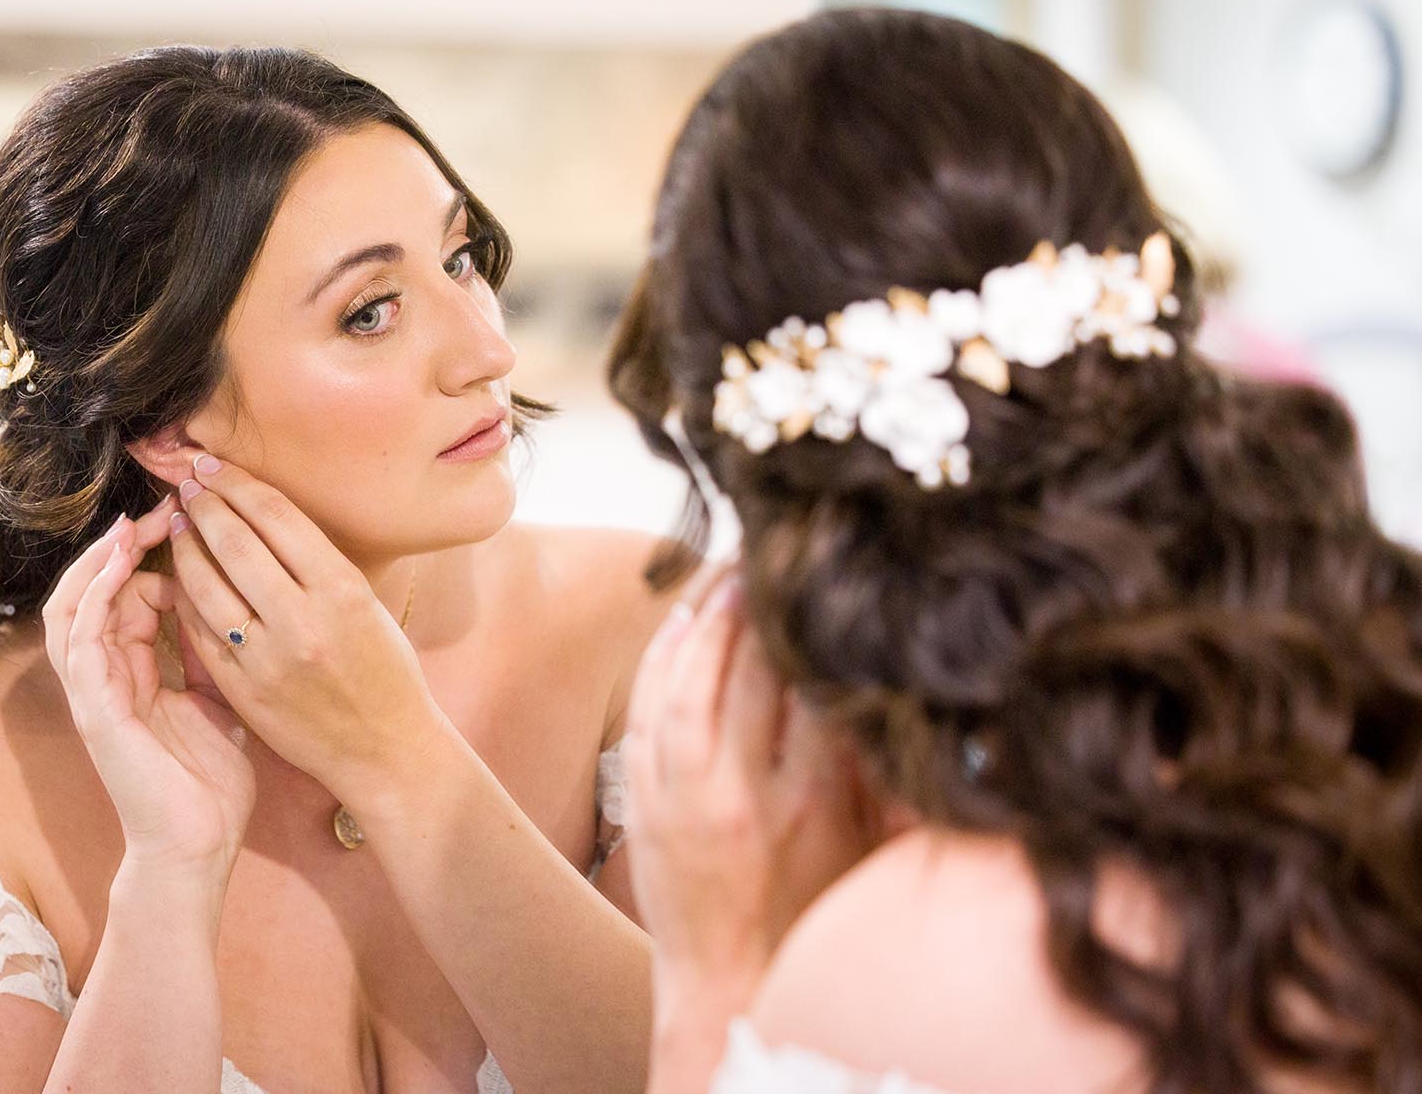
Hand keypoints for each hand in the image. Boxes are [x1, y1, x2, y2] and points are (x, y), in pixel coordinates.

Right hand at [42, 496, 256, 895]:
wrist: (199, 849)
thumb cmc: (210, 785)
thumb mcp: (219, 700)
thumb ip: (212, 655)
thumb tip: (229, 603)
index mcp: (133, 676)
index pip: (128, 599)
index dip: (151, 559)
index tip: (189, 523)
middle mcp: (105, 679)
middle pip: (95, 593)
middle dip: (122, 547)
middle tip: (162, 509)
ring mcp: (93, 694)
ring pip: (73, 607)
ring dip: (99, 562)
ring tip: (130, 524)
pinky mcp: (93, 709)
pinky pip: (80, 639)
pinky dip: (94, 596)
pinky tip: (117, 564)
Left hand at [165, 455, 444, 808]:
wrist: (386, 750)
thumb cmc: (385, 671)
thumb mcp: (367, 604)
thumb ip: (318, 563)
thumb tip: (263, 515)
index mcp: (342, 589)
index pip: (276, 516)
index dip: (237, 483)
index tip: (213, 466)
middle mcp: (303, 620)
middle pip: (236, 542)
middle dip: (204, 504)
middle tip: (187, 484)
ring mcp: (268, 658)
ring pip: (207, 585)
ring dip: (186, 547)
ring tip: (179, 525)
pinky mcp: (244, 690)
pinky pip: (200, 631)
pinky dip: (186, 599)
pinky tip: (180, 579)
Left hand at [624, 563, 877, 1002]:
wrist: (731, 989)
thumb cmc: (817, 920)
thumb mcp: (871, 848)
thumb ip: (883, 771)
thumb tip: (895, 688)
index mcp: (815, 806)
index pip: (816, 685)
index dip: (820, 624)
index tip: (832, 576)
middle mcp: (743, 796)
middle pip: (749, 670)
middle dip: (762, 601)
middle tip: (776, 549)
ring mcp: (681, 798)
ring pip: (687, 681)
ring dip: (706, 616)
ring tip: (729, 569)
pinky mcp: (642, 801)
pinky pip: (646, 710)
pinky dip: (662, 657)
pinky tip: (680, 619)